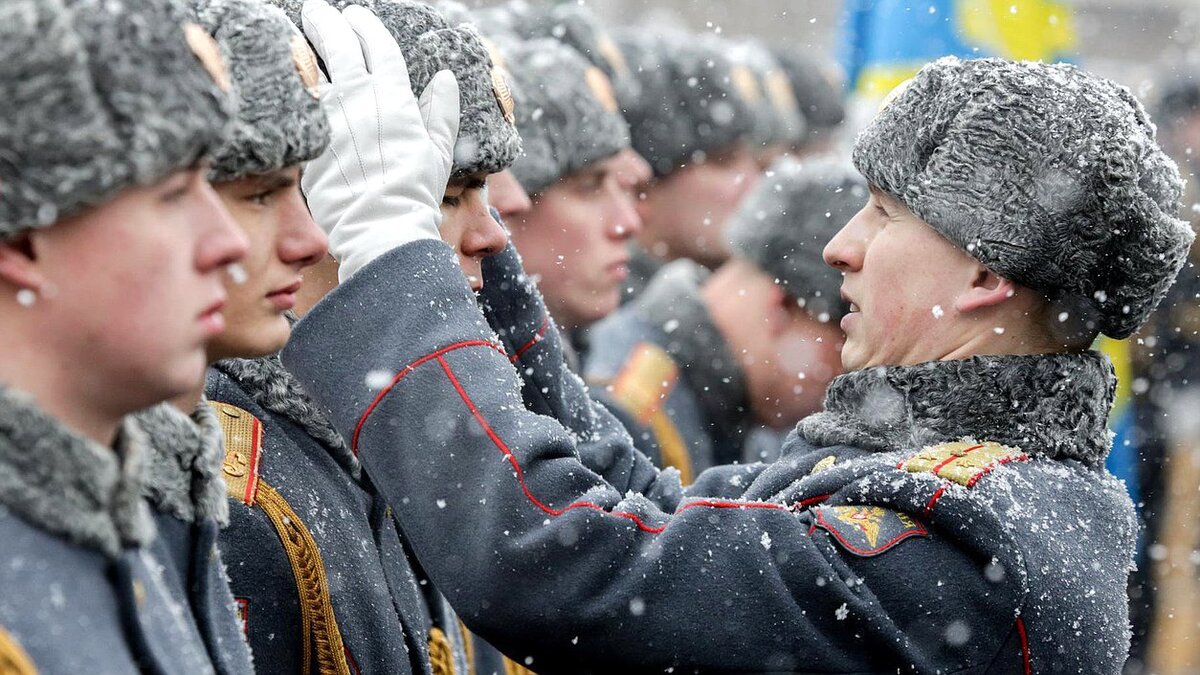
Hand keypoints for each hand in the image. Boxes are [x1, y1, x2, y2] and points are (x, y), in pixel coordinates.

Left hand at [299, 0, 459, 281]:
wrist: (379, 226)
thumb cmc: (414, 193)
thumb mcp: (439, 151)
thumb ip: (440, 112)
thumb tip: (445, 79)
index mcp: (395, 98)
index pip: (378, 48)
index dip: (367, 27)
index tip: (357, 15)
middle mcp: (360, 98)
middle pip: (338, 46)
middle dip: (327, 23)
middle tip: (318, 11)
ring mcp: (330, 117)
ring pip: (312, 67)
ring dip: (304, 46)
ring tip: (298, 33)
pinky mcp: (309, 139)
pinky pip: (299, 102)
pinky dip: (294, 84)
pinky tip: (289, 78)